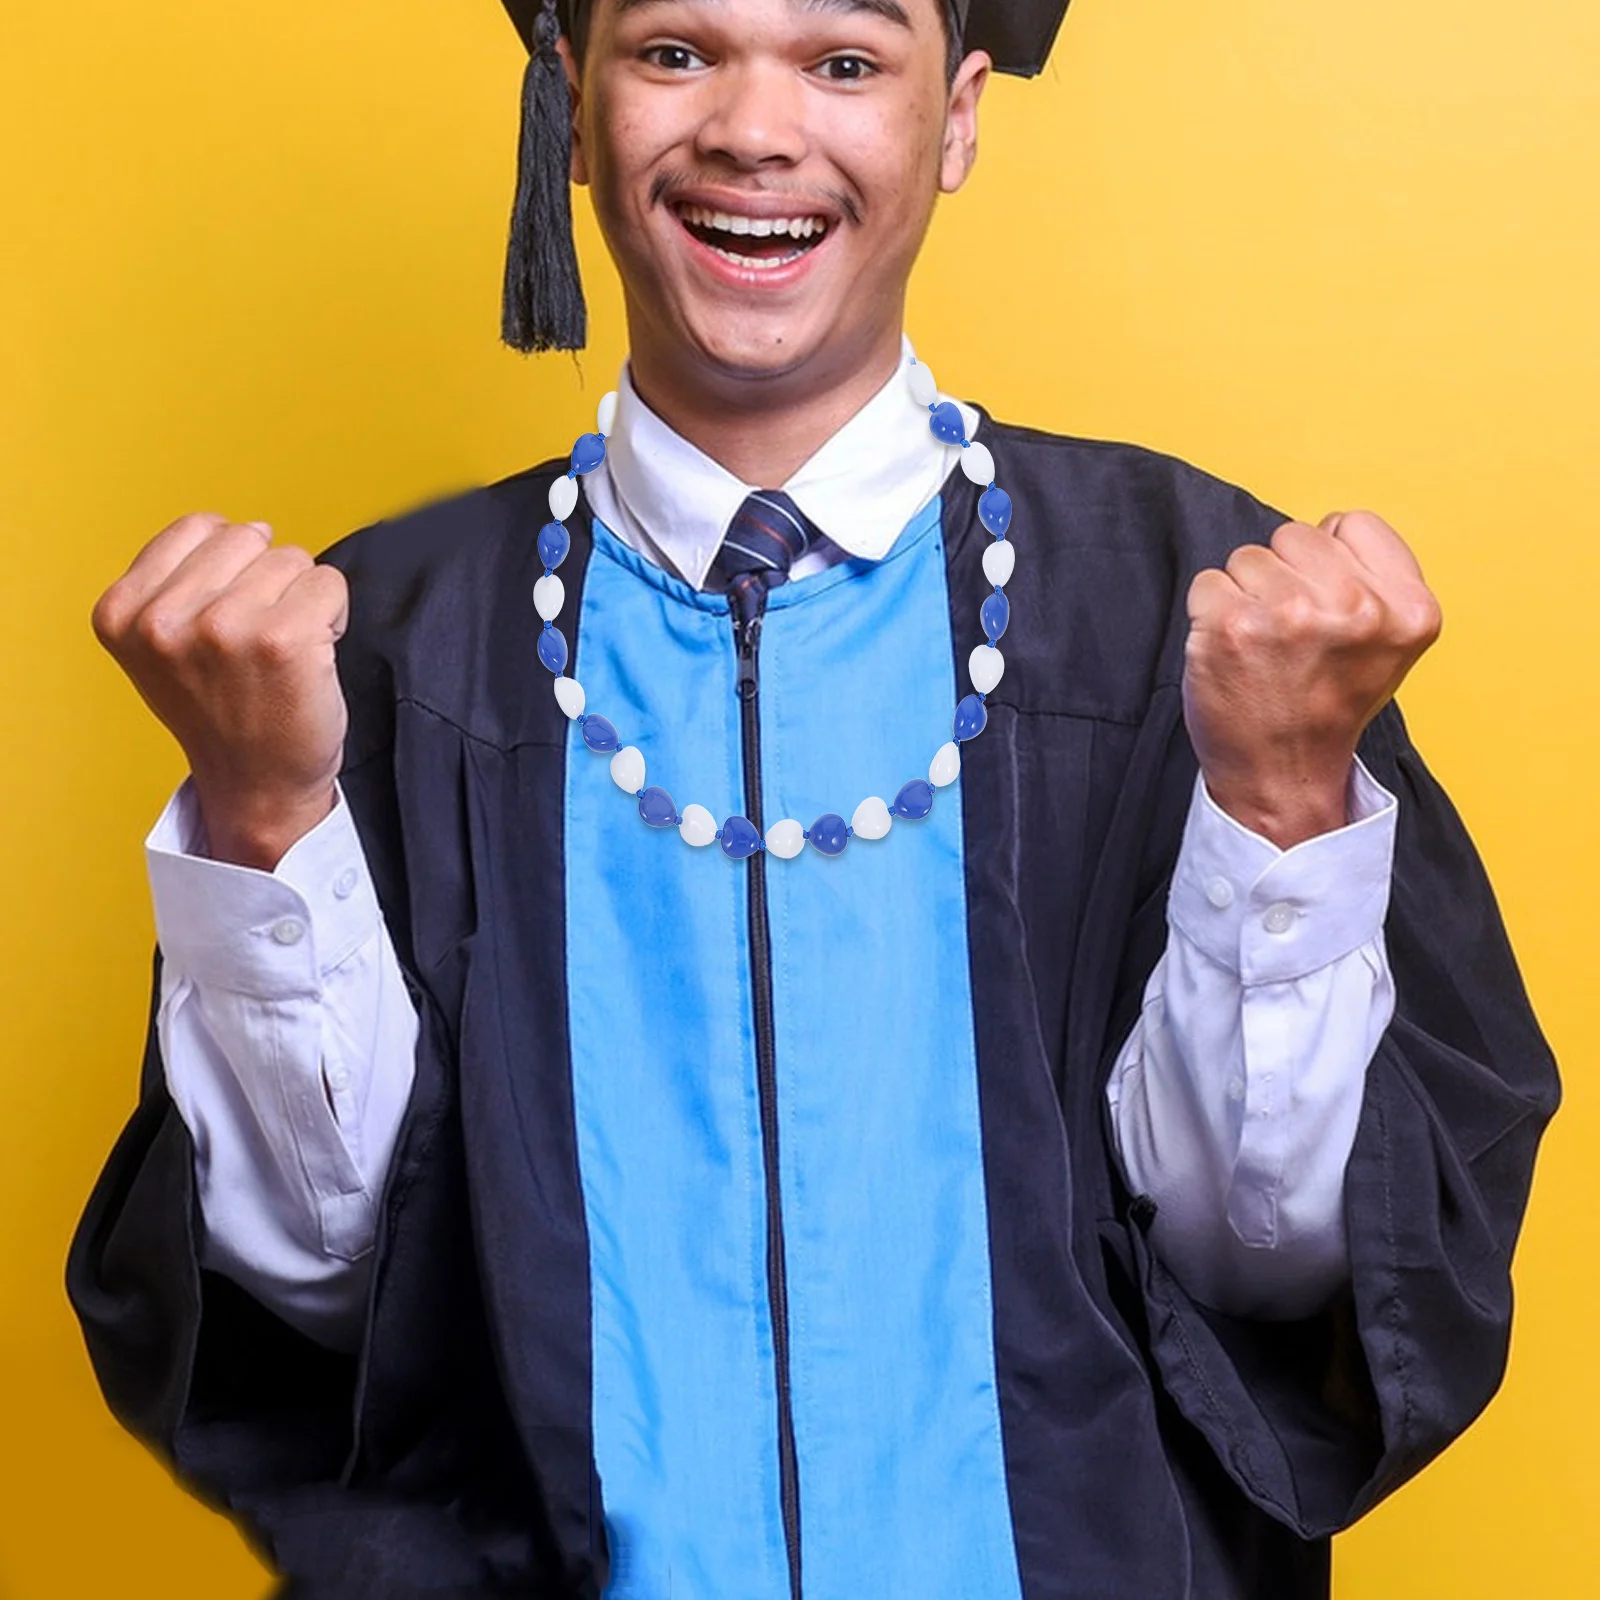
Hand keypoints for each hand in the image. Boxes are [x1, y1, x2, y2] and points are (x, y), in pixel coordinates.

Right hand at [91, 512, 350, 869]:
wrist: (257, 785)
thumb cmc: (222, 712)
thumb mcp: (162, 645)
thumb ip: (177, 582)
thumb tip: (239, 527)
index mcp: (121, 612)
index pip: (199, 527)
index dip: (229, 568)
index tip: (224, 621)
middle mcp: (164, 620)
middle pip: (248, 537)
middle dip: (266, 579)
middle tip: (258, 641)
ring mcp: (222, 628)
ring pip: (292, 559)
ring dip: (300, 600)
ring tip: (281, 653)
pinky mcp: (283, 639)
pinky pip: (328, 583)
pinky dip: (333, 615)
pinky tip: (311, 658)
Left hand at [1183, 510, 1440, 848]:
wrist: (1282, 775)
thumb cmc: (1325, 705)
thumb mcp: (1387, 643)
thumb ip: (1373, 580)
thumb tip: (1327, 528)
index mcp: (1409, 609)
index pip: (1353, 523)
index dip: (1328, 560)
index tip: (1326, 607)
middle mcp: (1356, 608)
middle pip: (1295, 535)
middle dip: (1284, 575)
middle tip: (1290, 636)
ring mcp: (1291, 614)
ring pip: (1248, 557)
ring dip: (1246, 595)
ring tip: (1263, 647)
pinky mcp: (1232, 626)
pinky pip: (1208, 582)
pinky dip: (1209, 613)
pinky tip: (1232, 653)